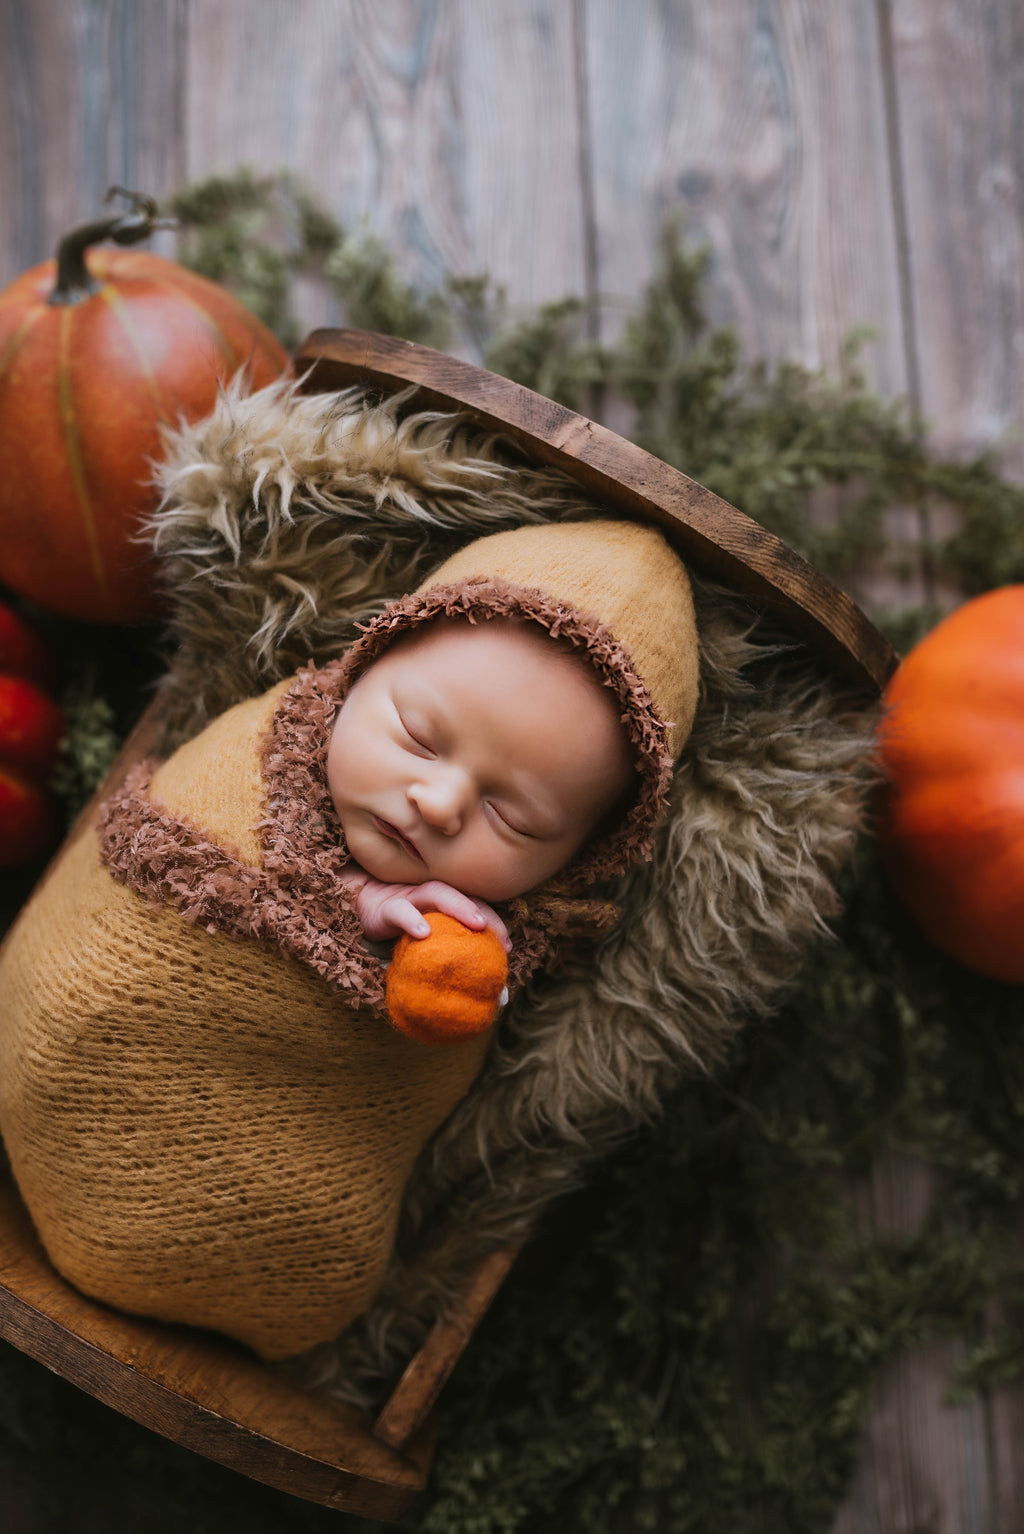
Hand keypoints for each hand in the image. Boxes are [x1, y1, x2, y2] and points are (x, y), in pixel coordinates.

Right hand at [345, 872, 510, 949]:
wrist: (354, 912)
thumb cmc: (394, 934)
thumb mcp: (420, 948)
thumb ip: (443, 961)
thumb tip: (477, 995)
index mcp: (439, 904)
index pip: (472, 904)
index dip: (492, 920)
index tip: (507, 945)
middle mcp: (428, 895)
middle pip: (462, 895)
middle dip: (484, 912)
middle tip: (501, 937)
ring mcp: (407, 897)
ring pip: (436, 893)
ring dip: (459, 906)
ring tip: (477, 924)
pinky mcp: (384, 908)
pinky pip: (399, 911)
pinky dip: (412, 920)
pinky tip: (424, 934)